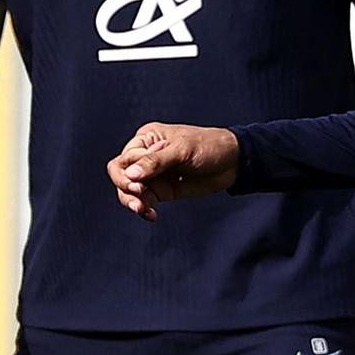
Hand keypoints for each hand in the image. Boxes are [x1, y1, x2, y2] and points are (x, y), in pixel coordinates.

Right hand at [106, 123, 239, 219]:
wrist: (233, 162)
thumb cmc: (210, 146)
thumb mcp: (183, 150)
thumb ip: (157, 161)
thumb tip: (130, 173)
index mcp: (147, 139)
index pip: (123, 159)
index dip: (127, 173)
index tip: (139, 182)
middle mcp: (145, 157)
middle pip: (120, 175)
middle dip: (126, 189)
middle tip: (140, 197)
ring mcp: (153, 174)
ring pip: (129, 191)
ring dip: (132, 202)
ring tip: (143, 209)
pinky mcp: (162, 190)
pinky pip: (144, 201)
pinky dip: (144, 209)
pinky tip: (151, 215)